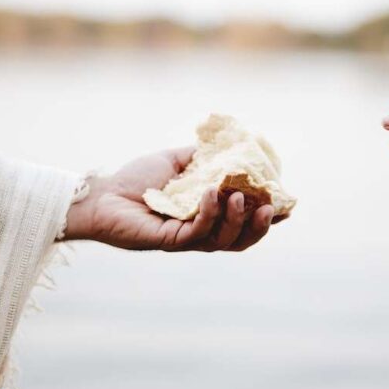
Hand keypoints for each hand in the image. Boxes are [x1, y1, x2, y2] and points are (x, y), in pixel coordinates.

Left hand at [64, 147, 276, 250]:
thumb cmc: (136, 180)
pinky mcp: (169, 241)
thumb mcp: (177, 162)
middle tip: (271, 207)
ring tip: (239, 196)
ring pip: (223, 240)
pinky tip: (210, 192)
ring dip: (236, 220)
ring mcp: (185, 240)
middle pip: (240, 240)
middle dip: (259, 226)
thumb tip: (227, 146)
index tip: (286, 205)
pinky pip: (196, 232)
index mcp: (207, 218)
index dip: (267, 219)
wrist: (102, 195)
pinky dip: (208, 213)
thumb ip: (202, 158)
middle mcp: (200, 234)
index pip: (243, 224)